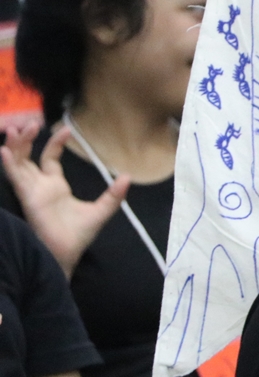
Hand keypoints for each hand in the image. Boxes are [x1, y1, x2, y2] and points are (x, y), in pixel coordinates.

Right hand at [0, 123, 128, 276]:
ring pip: (18, 163)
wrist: (66, 253)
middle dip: (28, 140)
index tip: (65, 129)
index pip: (50, 158)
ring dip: (16, 147)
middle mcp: (40, 186)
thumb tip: (128, 177)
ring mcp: (31, 191)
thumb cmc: (78, 235)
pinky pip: (15, 178)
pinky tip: (5, 151)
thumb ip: (113, 195)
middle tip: (31, 123)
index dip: (55, 143)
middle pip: (28, 157)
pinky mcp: (26, 198)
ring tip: (16, 129)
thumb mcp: (101, 211)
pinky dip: (9, 164)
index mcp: (56, 186)